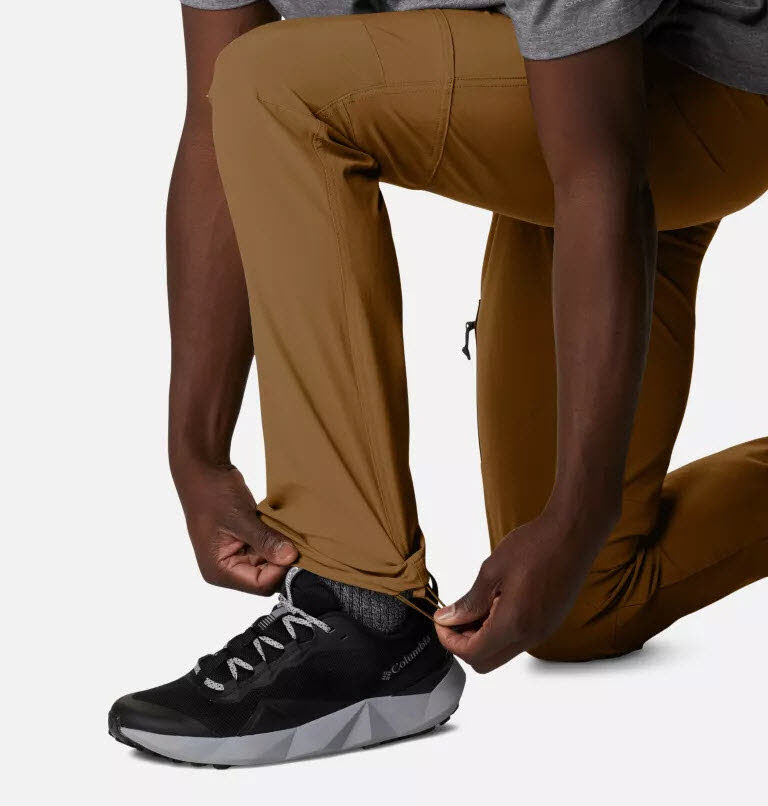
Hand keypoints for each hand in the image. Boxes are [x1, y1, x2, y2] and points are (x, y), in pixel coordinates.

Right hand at [174, 463, 297, 594]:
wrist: (205, 471)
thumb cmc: (212, 494)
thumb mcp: (240, 517)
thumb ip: (264, 539)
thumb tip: (289, 557)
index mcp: (219, 571)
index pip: (261, 584)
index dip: (280, 570)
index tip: (293, 549)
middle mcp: (227, 569)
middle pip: (267, 576)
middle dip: (280, 559)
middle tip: (292, 537)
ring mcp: (235, 556)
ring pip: (269, 563)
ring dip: (278, 547)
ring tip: (281, 528)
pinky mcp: (243, 544)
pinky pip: (266, 549)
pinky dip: (275, 539)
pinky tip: (276, 525)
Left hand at [434, 509, 608, 672]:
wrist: (573, 534)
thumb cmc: (536, 546)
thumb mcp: (492, 570)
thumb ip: (470, 601)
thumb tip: (448, 619)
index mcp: (514, 624)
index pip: (472, 653)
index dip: (450, 641)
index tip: (441, 621)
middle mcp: (531, 635)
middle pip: (486, 661)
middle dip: (464, 643)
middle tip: (456, 616)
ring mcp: (543, 631)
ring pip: (502, 652)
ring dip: (482, 636)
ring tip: (476, 604)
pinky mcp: (549, 622)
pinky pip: (518, 639)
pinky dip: (500, 629)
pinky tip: (496, 602)